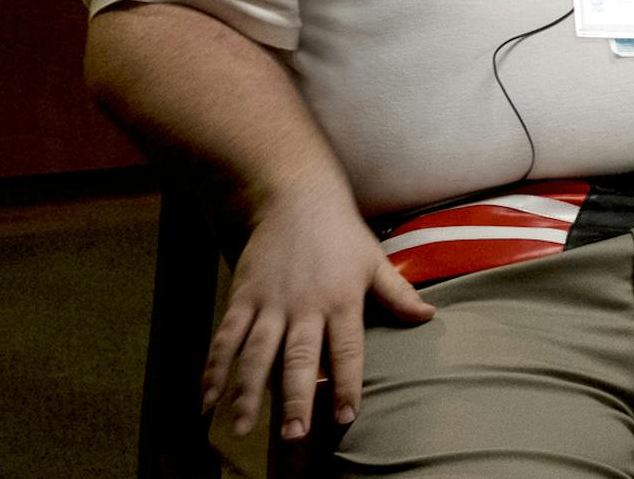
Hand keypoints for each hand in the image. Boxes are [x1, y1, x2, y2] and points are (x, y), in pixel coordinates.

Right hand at [203, 183, 434, 438]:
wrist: (293, 198)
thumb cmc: (340, 233)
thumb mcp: (373, 260)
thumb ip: (398, 293)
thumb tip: (428, 317)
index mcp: (342, 301)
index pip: (348, 351)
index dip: (348, 384)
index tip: (346, 417)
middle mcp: (305, 306)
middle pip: (300, 358)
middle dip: (296, 399)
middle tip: (293, 435)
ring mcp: (270, 303)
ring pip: (257, 354)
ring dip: (247, 393)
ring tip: (242, 427)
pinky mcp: (242, 297)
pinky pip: (225, 338)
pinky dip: (213, 369)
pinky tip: (205, 399)